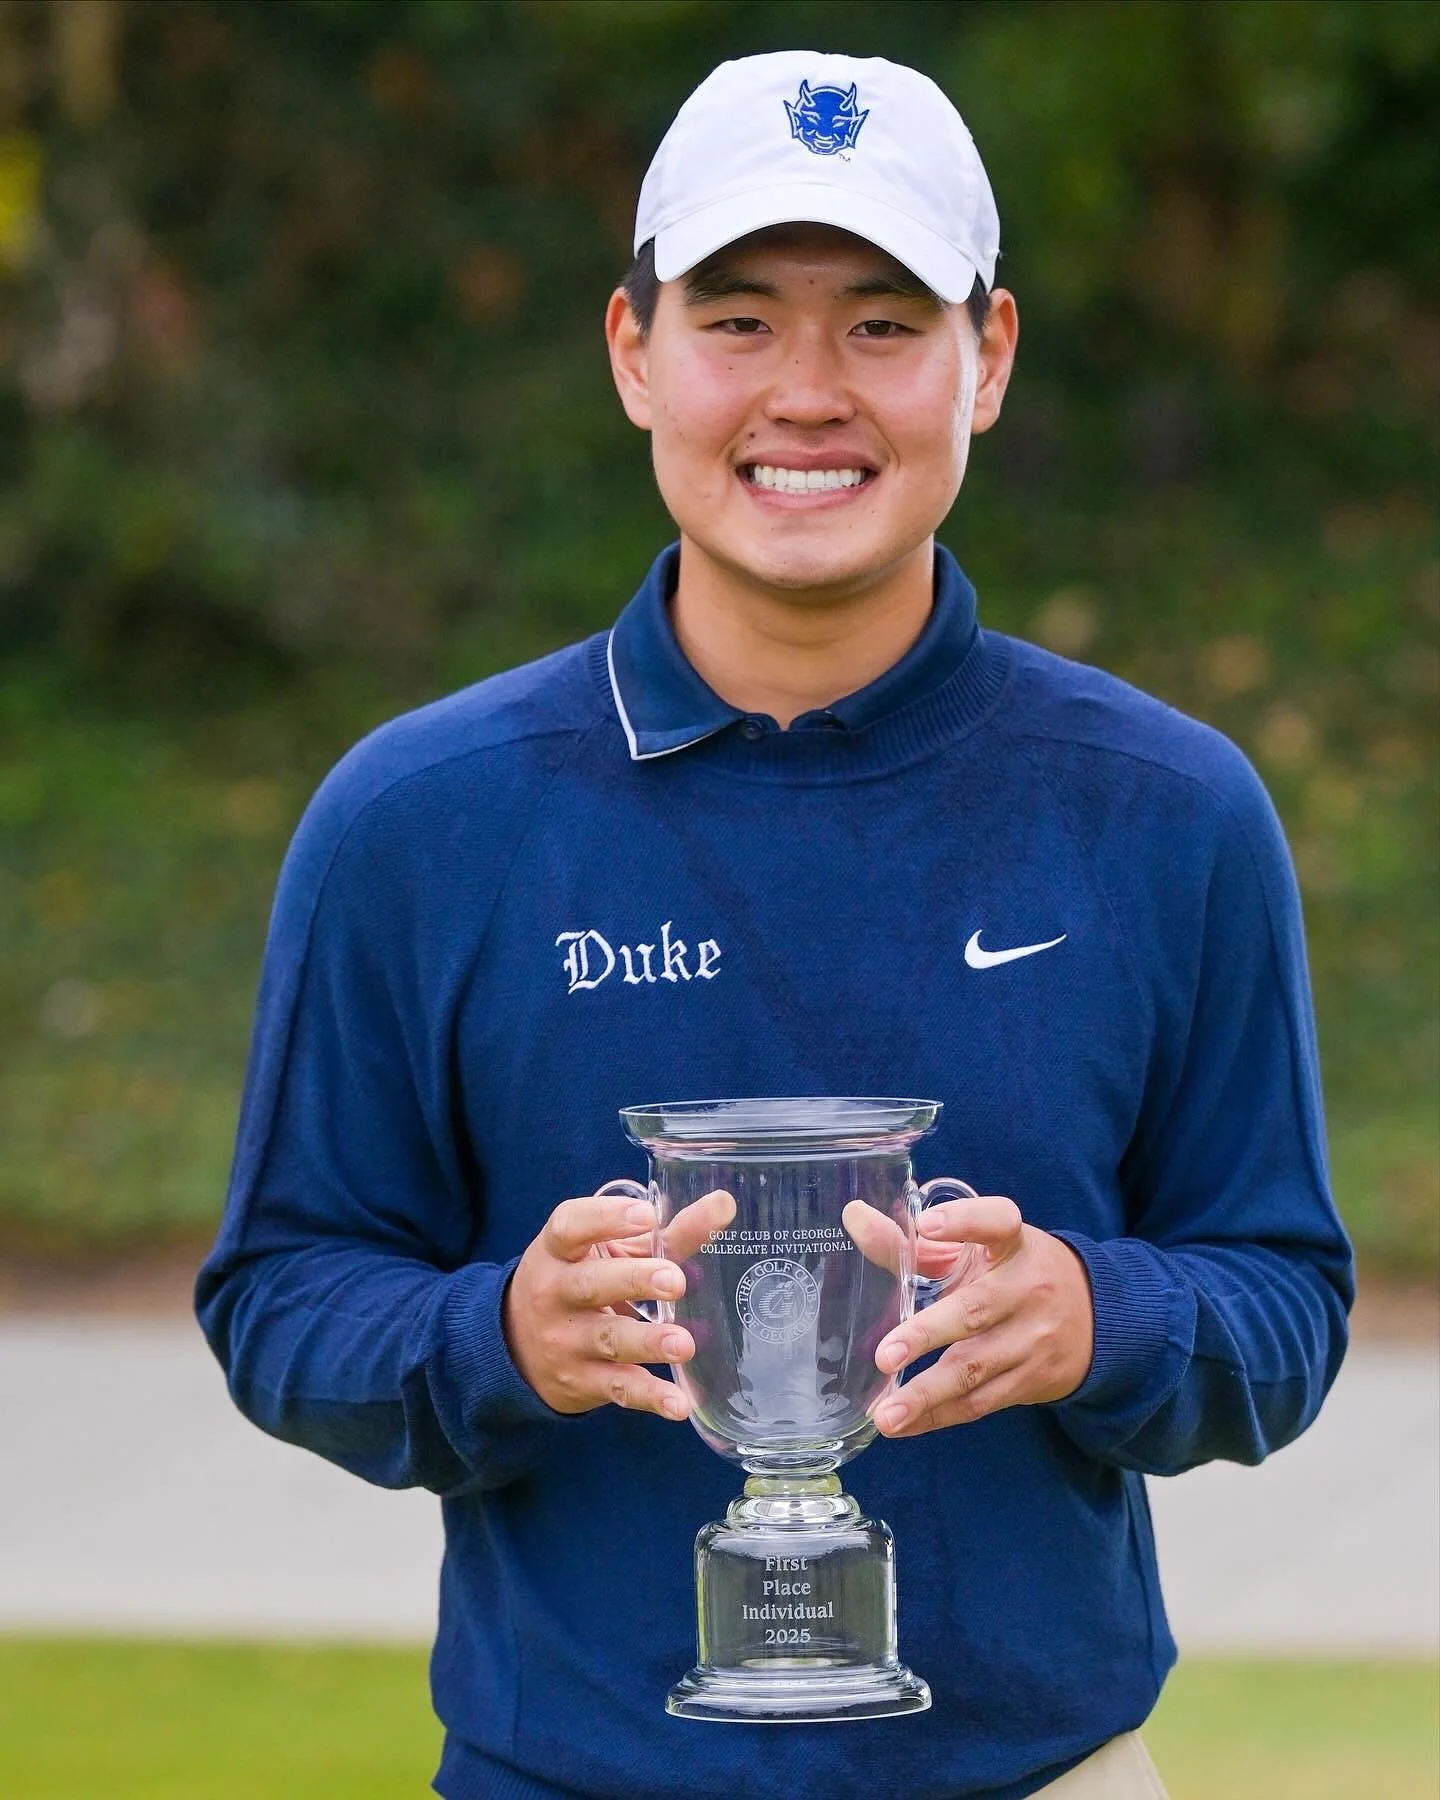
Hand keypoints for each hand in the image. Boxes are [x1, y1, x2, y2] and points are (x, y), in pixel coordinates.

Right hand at [503, 1187, 734, 1418]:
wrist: (518, 1346)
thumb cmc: (580, 1281)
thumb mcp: (608, 1252)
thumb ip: (665, 1232)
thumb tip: (725, 1204)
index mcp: (559, 1250)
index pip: (572, 1226)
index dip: (607, 1219)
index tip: (647, 1215)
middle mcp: (555, 1292)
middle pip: (591, 1284)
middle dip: (634, 1281)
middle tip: (674, 1280)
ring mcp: (566, 1340)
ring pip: (607, 1339)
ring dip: (647, 1342)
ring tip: (683, 1343)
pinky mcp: (581, 1381)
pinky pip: (617, 1389)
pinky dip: (648, 1397)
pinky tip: (678, 1403)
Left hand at [868, 1195, 1094, 1436]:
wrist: (1097, 1318)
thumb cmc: (1013, 1273)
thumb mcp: (977, 1249)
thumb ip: (915, 1241)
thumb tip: (853, 1217)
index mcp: (1013, 1242)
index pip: (996, 1221)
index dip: (963, 1222)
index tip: (926, 1224)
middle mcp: (1028, 1288)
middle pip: (975, 1311)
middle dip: (927, 1335)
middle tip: (884, 1356)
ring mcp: (1033, 1338)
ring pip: (976, 1368)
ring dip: (927, 1395)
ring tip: (886, 1414)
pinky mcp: (1032, 1380)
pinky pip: (981, 1402)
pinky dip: (938, 1416)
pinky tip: (902, 1425)